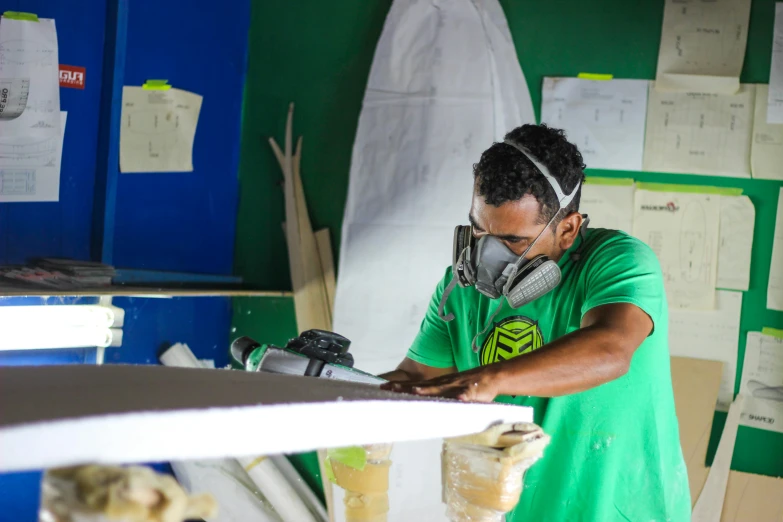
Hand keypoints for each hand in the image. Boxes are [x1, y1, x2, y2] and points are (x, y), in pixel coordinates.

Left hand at [380, 367, 498, 402]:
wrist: (491, 375)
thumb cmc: (468, 386)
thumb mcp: (449, 390)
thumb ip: (436, 396)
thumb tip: (419, 405)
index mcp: (438, 385)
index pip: (415, 386)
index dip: (400, 387)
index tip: (383, 387)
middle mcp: (444, 384)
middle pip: (422, 386)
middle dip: (406, 387)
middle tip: (388, 388)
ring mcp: (457, 386)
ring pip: (441, 388)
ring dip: (429, 390)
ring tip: (416, 391)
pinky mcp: (472, 391)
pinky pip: (466, 394)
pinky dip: (462, 396)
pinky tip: (457, 399)